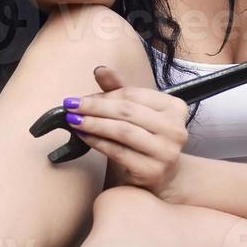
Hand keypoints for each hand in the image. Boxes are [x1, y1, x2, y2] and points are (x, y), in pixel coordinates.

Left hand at [63, 64, 190, 200]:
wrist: (162, 176)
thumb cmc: (146, 139)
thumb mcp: (137, 112)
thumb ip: (119, 90)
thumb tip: (100, 70)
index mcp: (175, 107)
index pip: (134, 94)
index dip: (105, 95)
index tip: (82, 98)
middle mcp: (176, 129)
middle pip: (127, 111)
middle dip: (95, 107)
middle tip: (71, 105)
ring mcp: (166, 152)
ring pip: (122, 131)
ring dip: (93, 124)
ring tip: (74, 120)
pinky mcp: (152, 170)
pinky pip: (118, 151)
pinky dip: (97, 142)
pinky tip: (83, 137)